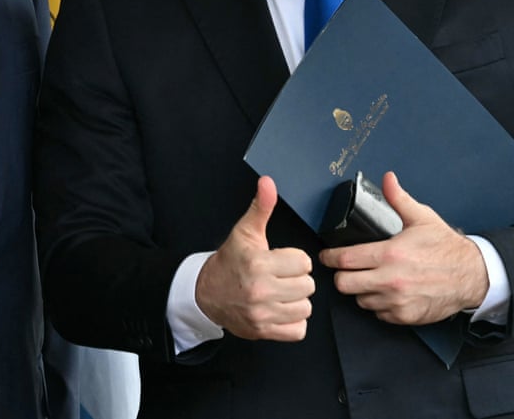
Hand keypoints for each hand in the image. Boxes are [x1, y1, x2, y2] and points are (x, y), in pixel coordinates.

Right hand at [195, 176, 313, 340]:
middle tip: (280, 276)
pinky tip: (280, 309)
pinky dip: (293, 322)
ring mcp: (262, 314)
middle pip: (307, 286)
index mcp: (258, 263)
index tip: (280, 260)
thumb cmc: (230, 261)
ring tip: (281, 293)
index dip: (294, 259)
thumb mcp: (245, 232)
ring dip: (296, 301)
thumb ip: (261, 207)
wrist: (206, 293)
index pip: (303, 262)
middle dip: (296, 279)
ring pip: (305, 308)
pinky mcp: (264, 332)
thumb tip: (268, 182)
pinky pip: (299, 330)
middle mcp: (261, 290)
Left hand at [319, 171, 488, 324]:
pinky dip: (378, 305)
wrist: (473, 276)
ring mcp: (397, 300)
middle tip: (346, 269)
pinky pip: (378, 314)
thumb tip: (388, 179)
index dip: (330, 257)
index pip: (345, 259)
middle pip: (344, 284)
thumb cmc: (446, 248)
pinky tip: (386, 293)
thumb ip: (399, 199)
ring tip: (369, 280)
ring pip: (360, 301)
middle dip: (341, 276)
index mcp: (390, 253)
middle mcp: (390, 280)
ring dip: (361, 291)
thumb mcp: (421, 218)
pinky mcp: (405, 316)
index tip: (326, 256)